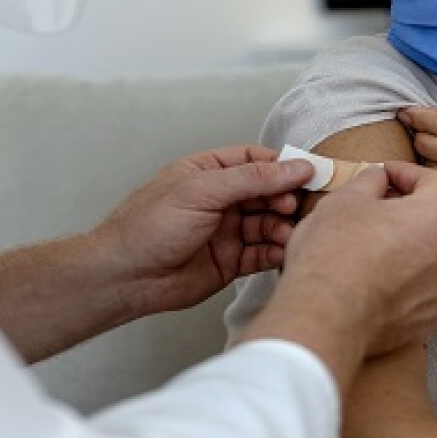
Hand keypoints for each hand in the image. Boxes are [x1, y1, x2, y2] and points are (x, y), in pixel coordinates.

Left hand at [90, 146, 314, 315]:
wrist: (126, 276)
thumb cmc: (149, 226)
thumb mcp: (202, 190)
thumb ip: (252, 178)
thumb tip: (294, 167)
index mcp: (208, 172)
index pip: (256, 161)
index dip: (283, 166)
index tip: (310, 173)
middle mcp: (220, 200)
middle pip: (268, 193)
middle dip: (286, 199)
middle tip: (297, 207)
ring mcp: (226, 231)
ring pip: (268, 224)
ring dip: (283, 228)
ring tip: (289, 233)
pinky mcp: (230, 262)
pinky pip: (262, 253)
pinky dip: (276, 252)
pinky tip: (284, 252)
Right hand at [283, 161, 436, 356]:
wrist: (327, 318)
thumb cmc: (335, 256)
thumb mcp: (345, 199)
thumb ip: (371, 181)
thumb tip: (379, 179)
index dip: (407, 173)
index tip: (386, 175)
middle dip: (415, 207)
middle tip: (382, 205)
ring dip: (416, 242)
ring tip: (380, 241)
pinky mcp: (435, 317)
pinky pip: (430, 286)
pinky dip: (412, 276)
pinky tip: (382, 274)